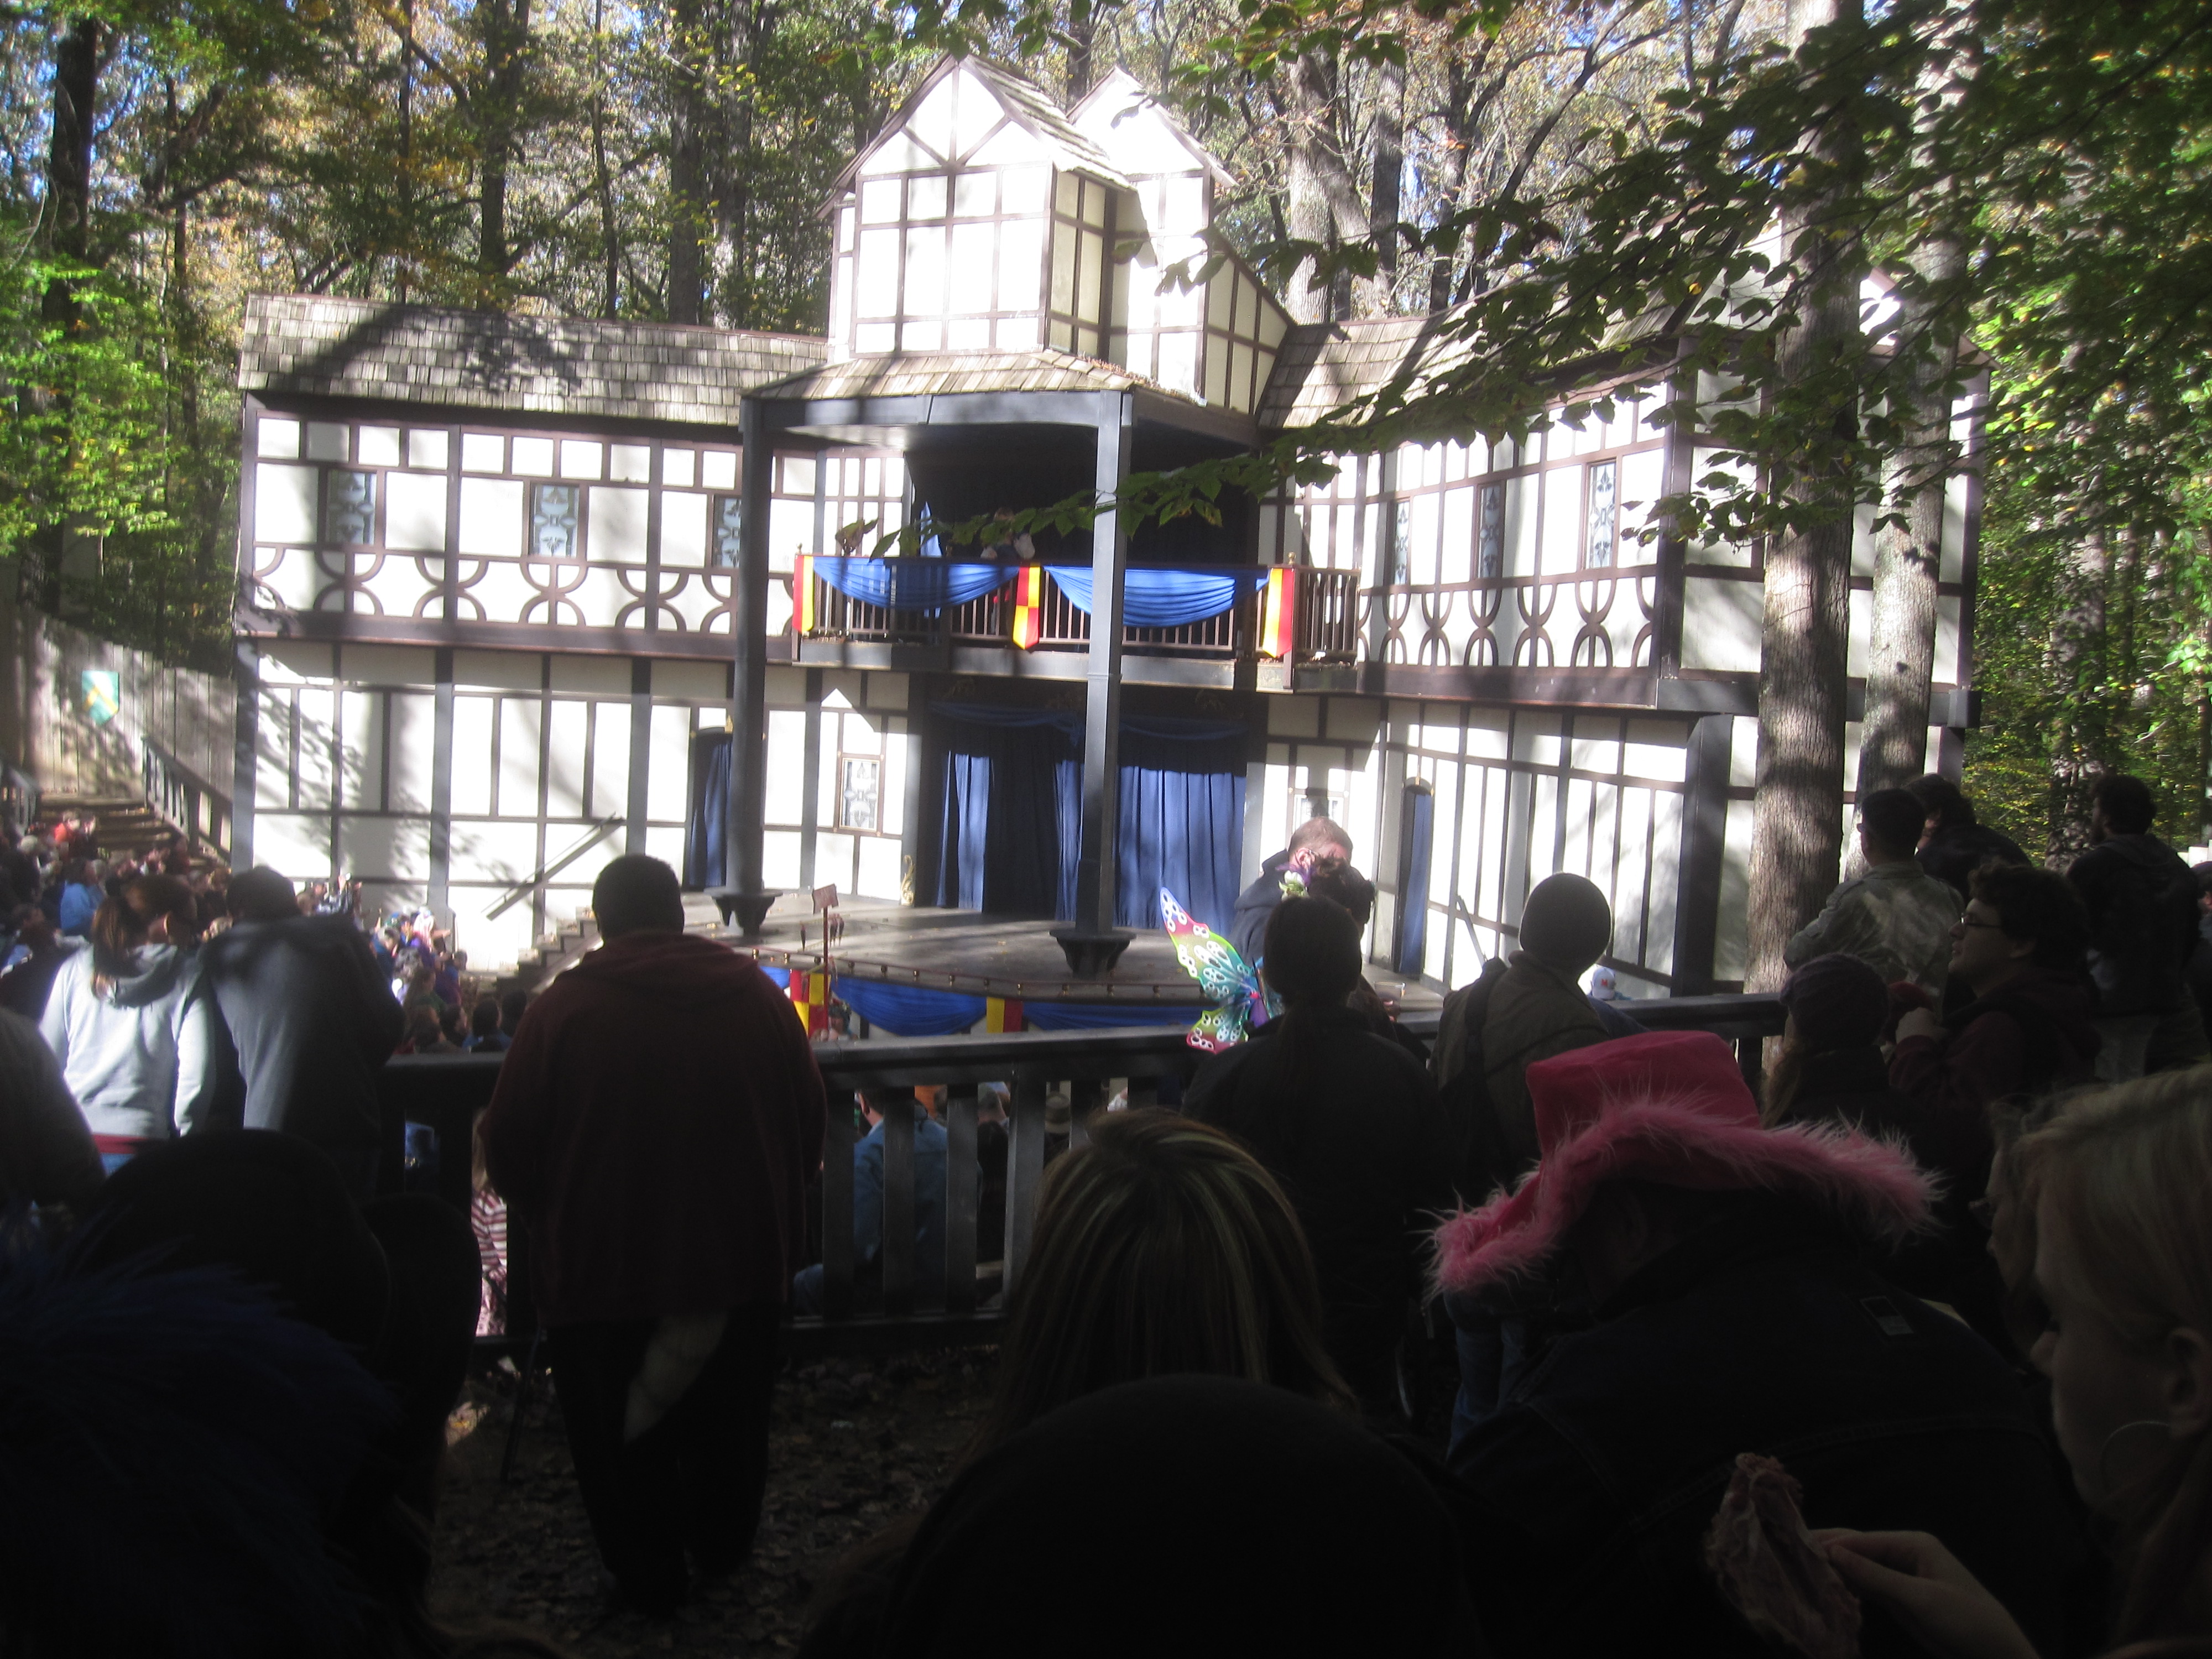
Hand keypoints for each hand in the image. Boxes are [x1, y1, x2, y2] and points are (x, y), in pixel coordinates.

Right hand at [1815, 1530, 2037, 1658]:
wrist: (1996, 1655)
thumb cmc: (1965, 1619)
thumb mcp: (1919, 1598)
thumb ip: (1875, 1575)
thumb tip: (1832, 1551)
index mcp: (1914, 1544)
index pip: (1863, 1539)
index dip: (1830, 1542)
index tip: (1796, 1544)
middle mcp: (1905, 1555)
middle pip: (1859, 1548)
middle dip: (1828, 1550)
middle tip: (1789, 1550)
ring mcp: (1902, 1578)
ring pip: (1860, 1568)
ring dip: (1834, 1569)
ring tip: (1799, 1566)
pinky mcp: (1901, 1599)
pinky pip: (1868, 1586)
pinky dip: (1848, 1586)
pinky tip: (1825, 1586)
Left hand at [1895, 1008, 1941, 1043]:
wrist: (1914, 1048)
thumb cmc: (1930, 1036)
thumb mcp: (1942, 1032)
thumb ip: (1944, 1029)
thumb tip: (1945, 1030)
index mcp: (1922, 1010)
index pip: (1932, 1016)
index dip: (1935, 1023)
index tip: (1937, 1030)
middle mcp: (1910, 1013)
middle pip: (1920, 1019)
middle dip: (1924, 1025)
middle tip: (1928, 1034)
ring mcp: (1901, 1021)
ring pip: (1911, 1024)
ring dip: (1915, 1029)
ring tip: (1920, 1039)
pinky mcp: (1896, 1030)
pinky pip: (1905, 1031)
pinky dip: (1908, 1035)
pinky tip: (1913, 1042)